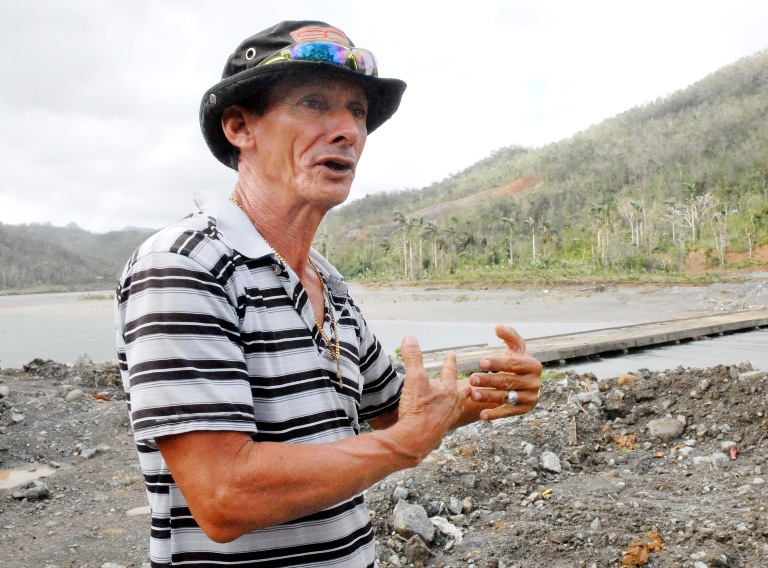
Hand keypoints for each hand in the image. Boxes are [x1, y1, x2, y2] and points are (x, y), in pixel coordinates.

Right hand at [393, 336, 470, 459]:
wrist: (415, 439)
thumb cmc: (418, 409)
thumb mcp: (414, 379)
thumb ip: (414, 358)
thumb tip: (410, 338)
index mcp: (449, 391)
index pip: (450, 372)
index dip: (450, 362)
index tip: (452, 355)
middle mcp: (452, 405)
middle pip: (462, 393)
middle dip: (465, 386)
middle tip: (470, 383)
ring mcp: (448, 420)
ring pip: (456, 408)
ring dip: (456, 403)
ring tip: (456, 401)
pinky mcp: (439, 432)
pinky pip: (446, 421)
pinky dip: (446, 417)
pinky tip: (442, 420)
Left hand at [468, 324, 542, 419]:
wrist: (526, 381)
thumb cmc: (517, 361)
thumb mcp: (516, 347)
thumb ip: (509, 336)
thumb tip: (497, 327)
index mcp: (533, 365)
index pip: (514, 364)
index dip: (498, 363)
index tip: (481, 362)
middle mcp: (534, 383)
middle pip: (508, 382)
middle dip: (489, 381)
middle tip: (472, 379)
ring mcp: (530, 397)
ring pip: (507, 397)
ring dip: (489, 397)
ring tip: (473, 394)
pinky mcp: (524, 410)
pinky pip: (508, 413)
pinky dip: (495, 414)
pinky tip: (482, 416)